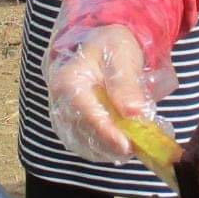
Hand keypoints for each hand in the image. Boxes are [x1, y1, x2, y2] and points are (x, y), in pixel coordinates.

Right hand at [43, 23, 174, 164]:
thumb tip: (134, 112)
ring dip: (110, 150)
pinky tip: (122, 147)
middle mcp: (60, 103)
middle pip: (83, 134)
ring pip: (85, 145)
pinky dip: (105, 151)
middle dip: (111, 145)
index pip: (85, 113)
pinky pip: (87, 147)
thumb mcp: (121, 54)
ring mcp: (64, 118)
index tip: (126, 146)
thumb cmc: (111, 46)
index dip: (106, 132)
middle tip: (137, 148)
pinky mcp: (72, 129)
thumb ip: (126, 83)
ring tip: (134, 147)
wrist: (103, 47)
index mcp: (68, 81)